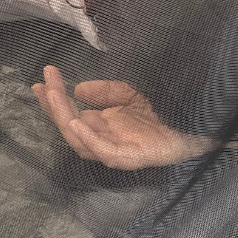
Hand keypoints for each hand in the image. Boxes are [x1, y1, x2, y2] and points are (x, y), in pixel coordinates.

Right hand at [32, 65, 214, 169]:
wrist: (195, 127)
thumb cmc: (162, 114)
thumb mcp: (129, 94)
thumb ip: (106, 90)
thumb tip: (79, 89)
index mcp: (100, 127)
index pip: (69, 115)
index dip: (54, 99)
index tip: (41, 79)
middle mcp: (103, 140)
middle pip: (69, 127)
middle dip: (54, 106)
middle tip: (44, 84)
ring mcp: (115, 150)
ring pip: (80, 141)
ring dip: (64, 119)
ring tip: (54, 97)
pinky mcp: (131, 158)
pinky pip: (104, 152)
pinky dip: (89, 139)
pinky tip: (78, 122)